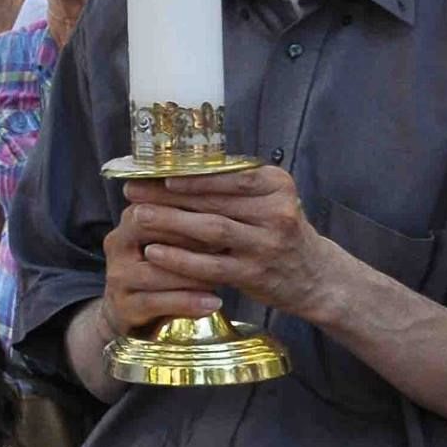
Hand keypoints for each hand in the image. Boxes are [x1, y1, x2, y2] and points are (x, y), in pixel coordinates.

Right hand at [100, 197, 222, 336]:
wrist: (131, 310)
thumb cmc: (164, 268)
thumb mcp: (175, 240)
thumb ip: (194, 222)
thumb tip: (238, 203)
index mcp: (131, 219)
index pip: (156, 202)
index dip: (188, 206)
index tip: (225, 212)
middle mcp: (117, 243)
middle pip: (147, 229)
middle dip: (188, 237)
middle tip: (226, 244)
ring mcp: (117, 277)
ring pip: (153, 271)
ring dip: (191, 275)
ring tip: (225, 278)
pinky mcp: (122, 307)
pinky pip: (155, 302)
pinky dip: (186, 302)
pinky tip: (214, 303)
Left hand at [120, 167, 345, 323]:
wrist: (314, 277)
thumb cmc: (277, 230)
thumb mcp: (267, 200)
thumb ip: (232, 186)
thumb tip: (174, 169)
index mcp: (277, 185)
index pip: (227, 174)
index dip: (188, 174)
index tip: (154, 171)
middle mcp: (277, 212)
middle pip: (214, 200)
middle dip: (168, 195)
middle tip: (132, 190)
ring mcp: (267, 245)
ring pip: (210, 229)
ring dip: (170, 222)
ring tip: (136, 216)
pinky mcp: (255, 274)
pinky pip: (210, 265)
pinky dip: (180, 258)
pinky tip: (154, 251)